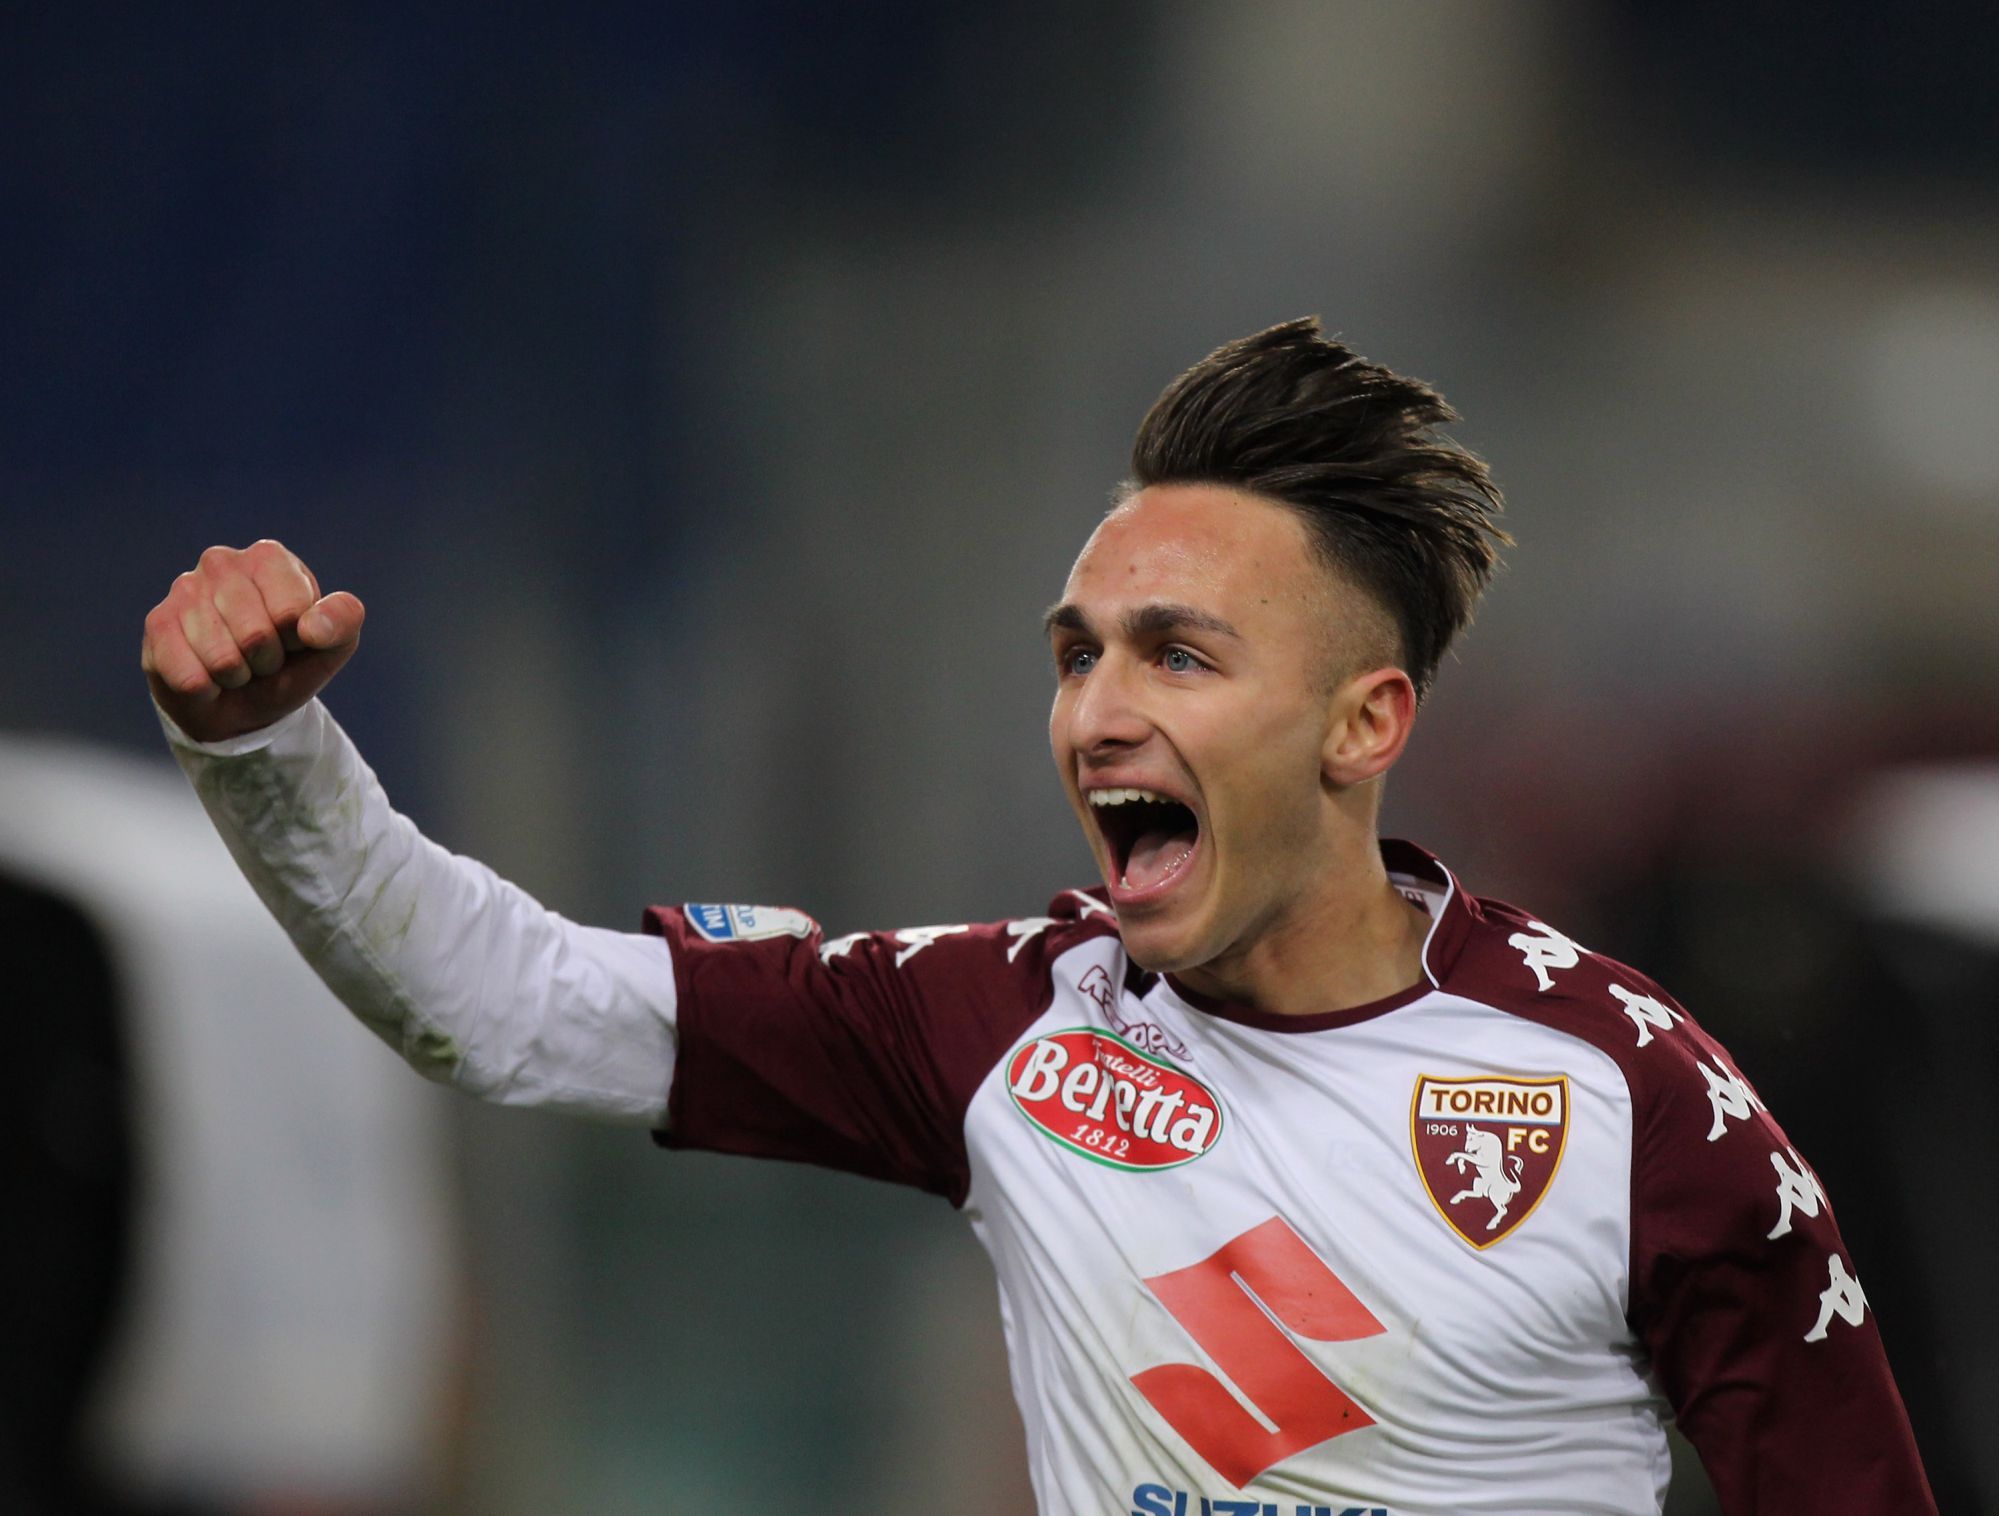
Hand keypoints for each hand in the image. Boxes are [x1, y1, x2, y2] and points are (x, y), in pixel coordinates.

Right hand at [142, 541, 364, 742]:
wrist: (240, 700)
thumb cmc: (289, 663)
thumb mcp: (332, 645)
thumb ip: (342, 623)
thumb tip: (311, 628)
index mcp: (269, 558)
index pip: (292, 611)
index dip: (298, 640)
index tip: (292, 640)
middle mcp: (221, 562)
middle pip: (256, 635)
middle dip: (266, 662)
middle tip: (261, 658)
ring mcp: (183, 589)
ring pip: (223, 659)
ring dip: (236, 677)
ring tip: (236, 666)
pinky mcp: (157, 624)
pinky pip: (190, 677)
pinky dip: (207, 690)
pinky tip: (206, 676)